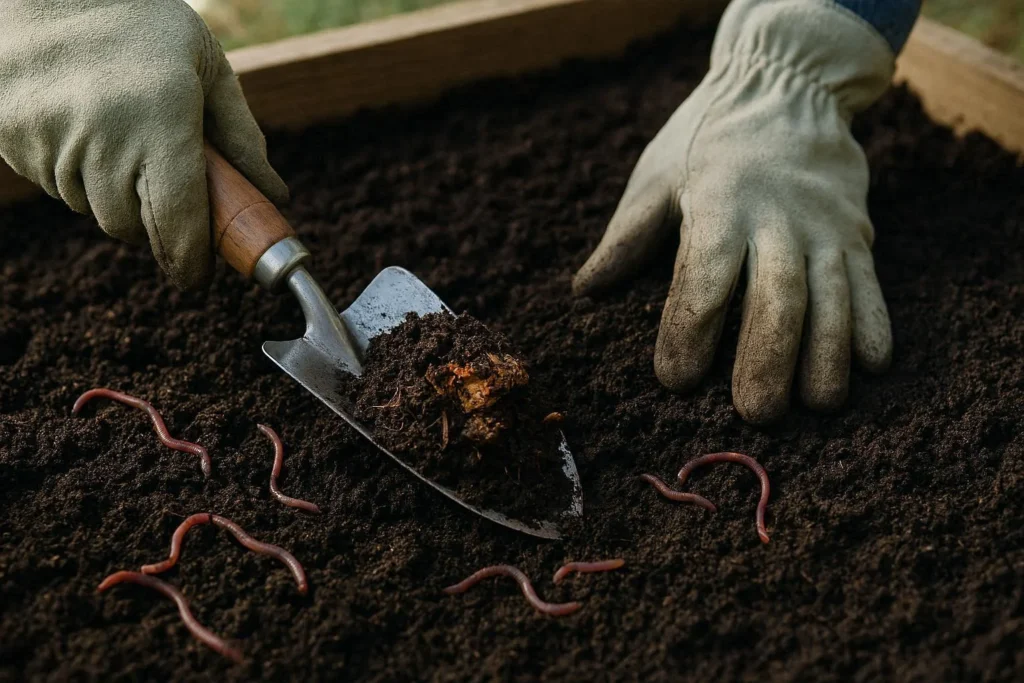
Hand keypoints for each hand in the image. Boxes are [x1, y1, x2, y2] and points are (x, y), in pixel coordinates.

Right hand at [0, 0, 286, 288]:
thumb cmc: (142, 24)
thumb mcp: (207, 68)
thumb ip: (242, 137)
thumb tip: (275, 195)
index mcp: (161, 120)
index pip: (178, 222)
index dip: (191, 259)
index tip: (201, 275)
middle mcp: (103, 136)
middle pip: (132, 227)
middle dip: (156, 224)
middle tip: (168, 190)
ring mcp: (50, 139)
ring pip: (93, 210)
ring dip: (116, 196)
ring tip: (124, 138)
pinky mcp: (13, 139)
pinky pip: (55, 185)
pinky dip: (77, 175)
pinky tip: (86, 128)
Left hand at [574, 0, 895, 422]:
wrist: (784, 82)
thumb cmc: (704, 139)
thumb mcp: (655, 177)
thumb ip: (625, 239)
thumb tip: (583, 291)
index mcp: (717, 206)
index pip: (704, 278)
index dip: (689, 331)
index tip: (674, 380)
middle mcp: (776, 219)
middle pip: (777, 297)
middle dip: (768, 358)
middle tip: (755, 414)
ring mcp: (824, 226)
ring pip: (832, 296)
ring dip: (827, 354)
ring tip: (819, 406)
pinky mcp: (857, 230)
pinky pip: (870, 281)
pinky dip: (873, 323)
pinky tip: (872, 365)